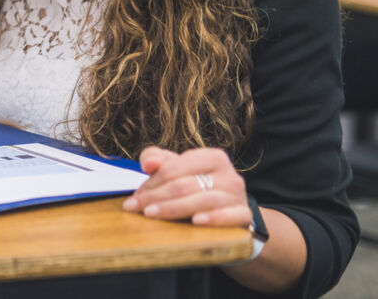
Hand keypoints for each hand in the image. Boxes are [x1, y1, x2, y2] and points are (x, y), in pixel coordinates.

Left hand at [123, 146, 250, 227]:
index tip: (134, 197)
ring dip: (175, 208)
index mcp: (212, 157)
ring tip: (152, 214)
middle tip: (136, 208)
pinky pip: (231, 216)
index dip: (151, 182)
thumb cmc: (198, 190)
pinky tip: (195, 222)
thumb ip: (157, 159)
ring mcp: (239, 195)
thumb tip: (148, 163)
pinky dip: (213, 218)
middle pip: (186, 184)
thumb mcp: (177, 171)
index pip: (175, 168)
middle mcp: (229, 174)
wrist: (230, 216)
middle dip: (157, 197)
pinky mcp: (245, 216)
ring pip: (204, 200)